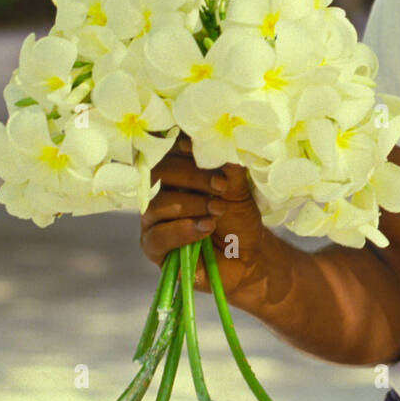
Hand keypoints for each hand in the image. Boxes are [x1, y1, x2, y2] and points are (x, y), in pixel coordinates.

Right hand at [139, 135, 270, 295]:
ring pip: (156, 204)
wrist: (247, 257)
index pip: (165, 152)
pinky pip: (157, 236)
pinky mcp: (153, 248)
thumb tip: (224, 143)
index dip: (179, 147)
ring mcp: (152, 221)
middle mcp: (158, 194)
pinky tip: (206, 227)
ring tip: (218, 210)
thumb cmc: (238, 219)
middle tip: (221, 186)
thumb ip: (228, 168)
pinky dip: (183, 230)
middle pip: (158, 174)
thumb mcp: (237, 189)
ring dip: (191, 205)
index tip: (201, 148)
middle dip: (192, 177)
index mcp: (175, 174)